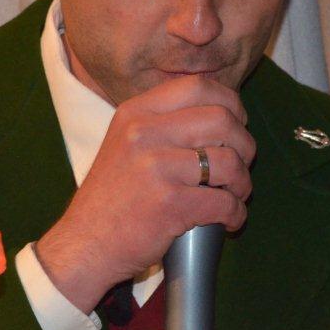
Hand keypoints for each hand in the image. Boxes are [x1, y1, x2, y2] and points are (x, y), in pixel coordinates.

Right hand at [34, 75, 254, 312]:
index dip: (229, 102)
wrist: (84, 244)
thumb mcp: (125, 141)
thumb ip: (161, 122)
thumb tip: (220, 112)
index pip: (197, 86)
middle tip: (241, 163)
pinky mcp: (170, 204)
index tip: (236, 122)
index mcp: (136, 112)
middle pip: (222, 119)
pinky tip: (230, 219)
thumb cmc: (112, 196)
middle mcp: (145, 132)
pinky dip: (236, 213)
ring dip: (243, 181)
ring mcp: (157, 167)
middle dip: (244, 143)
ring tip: (236, 193)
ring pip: (230, 161)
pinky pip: (225, 202)